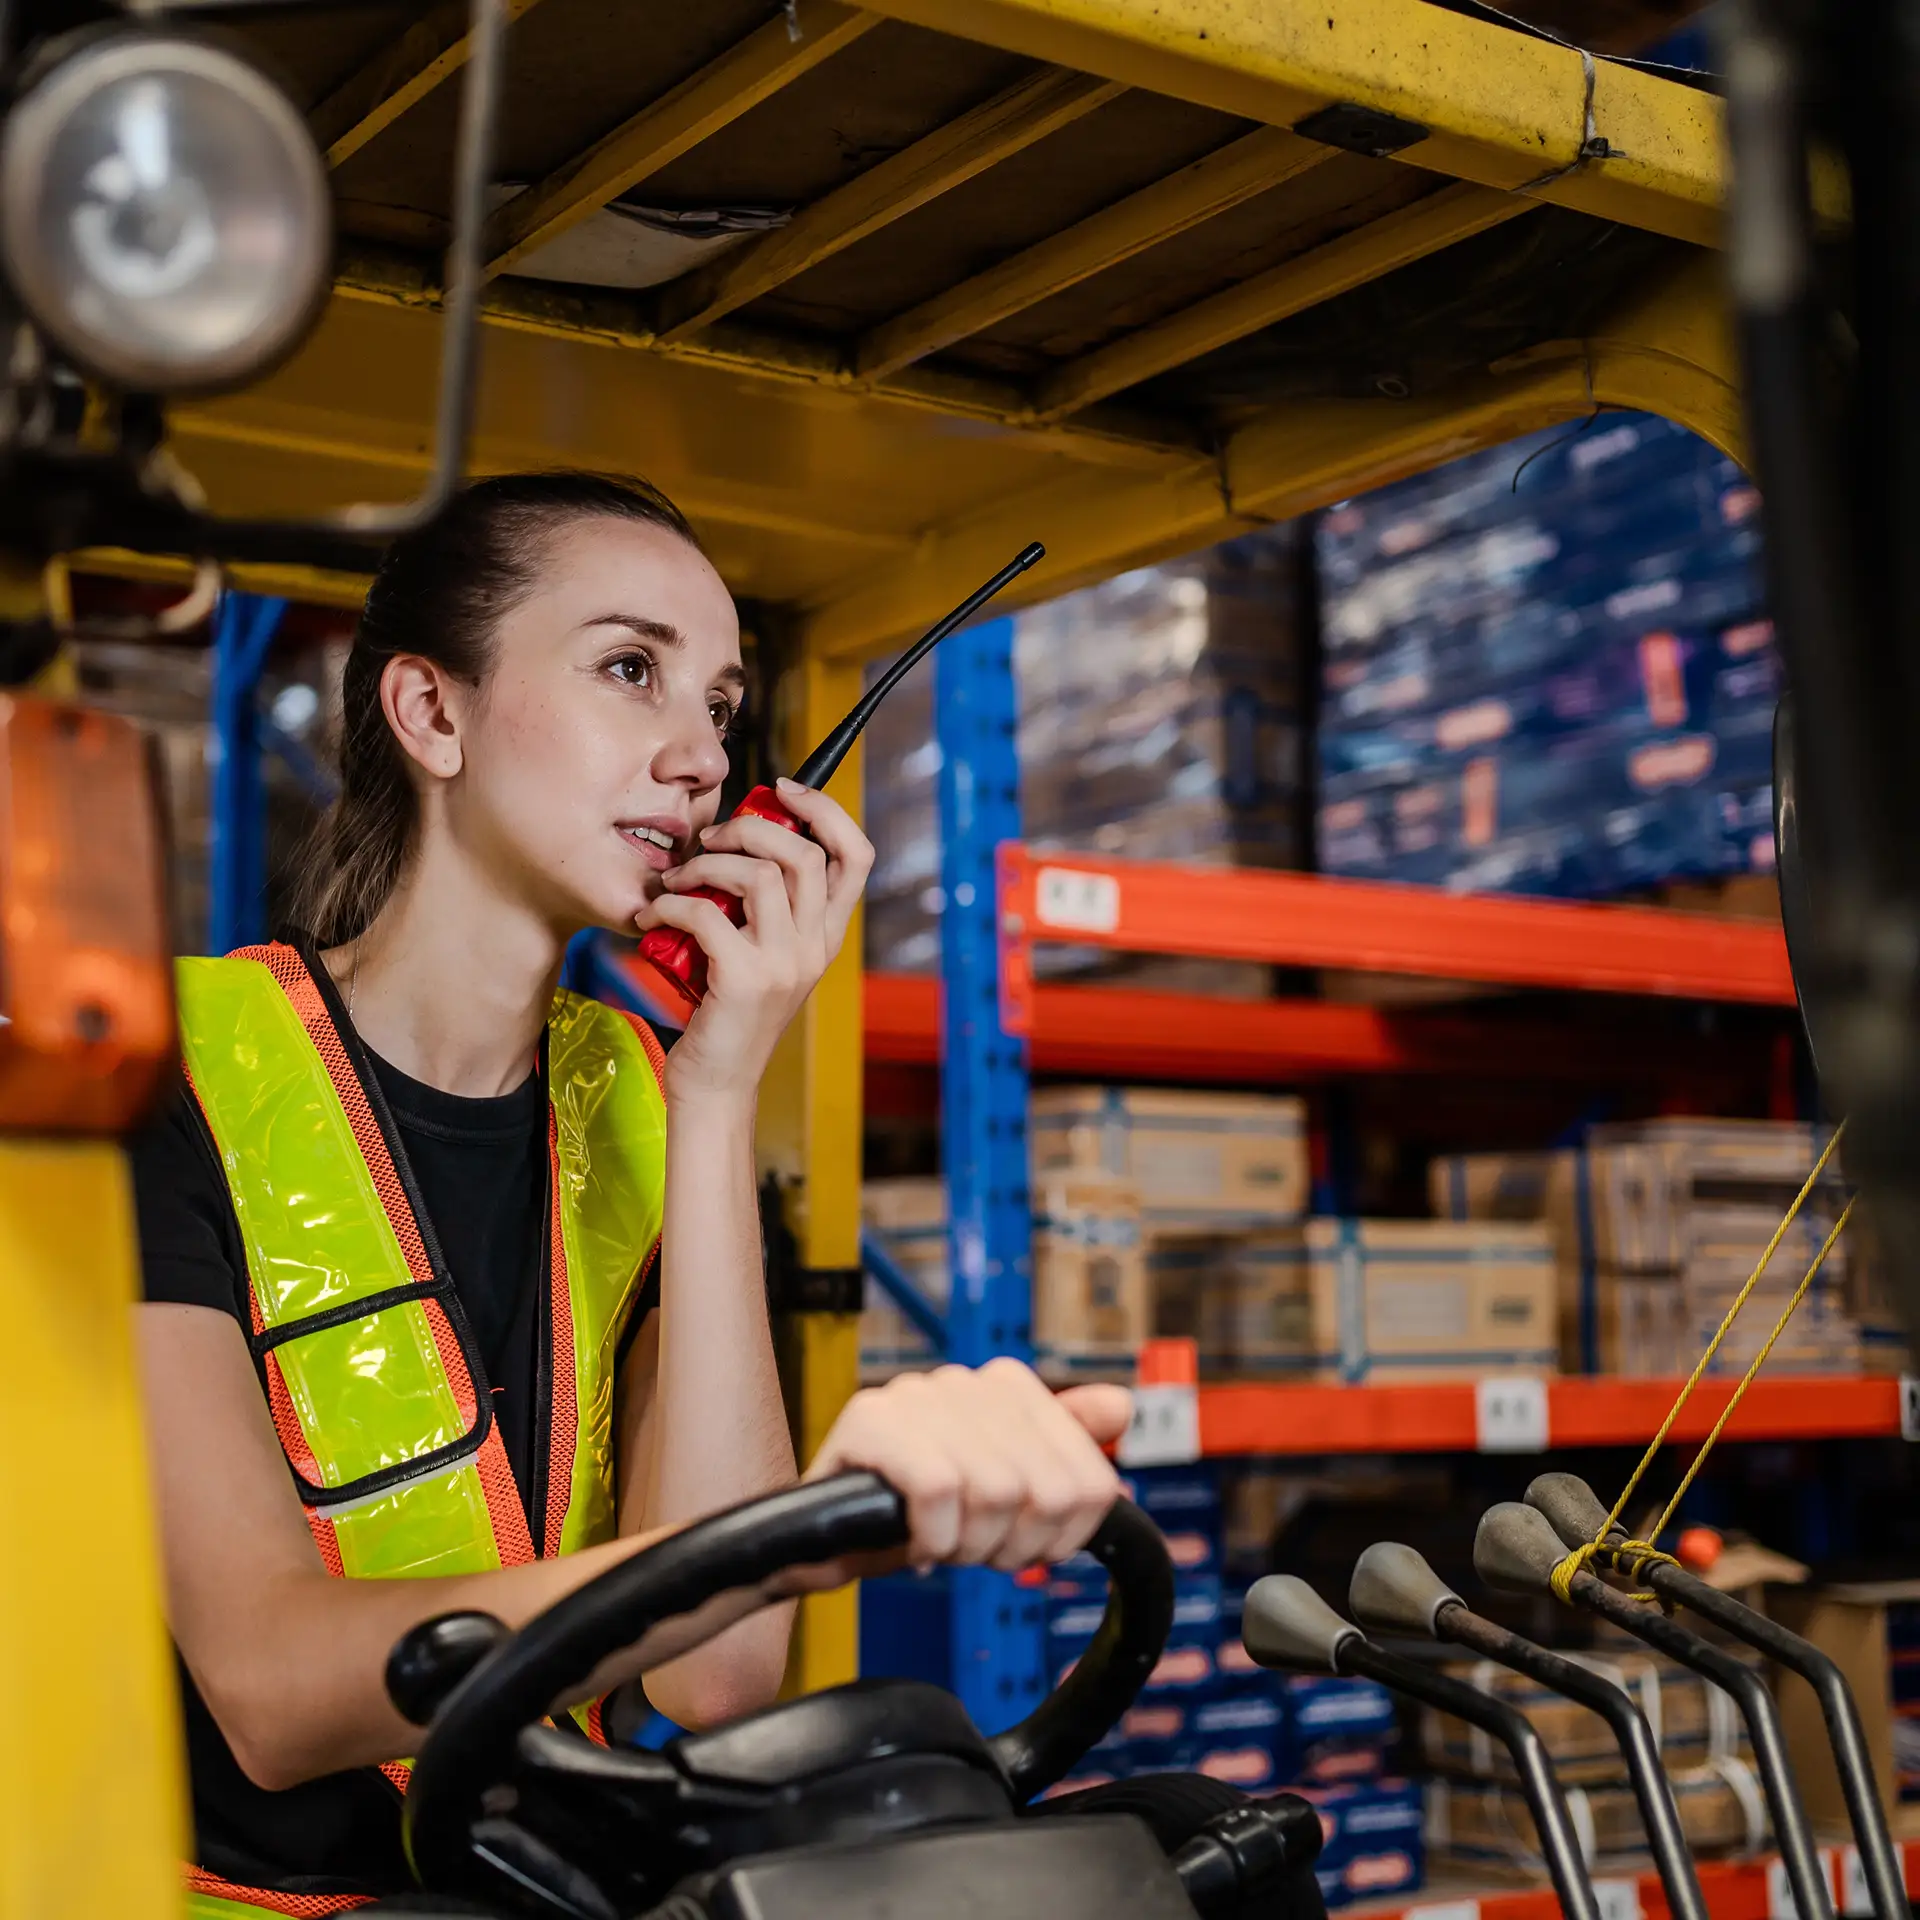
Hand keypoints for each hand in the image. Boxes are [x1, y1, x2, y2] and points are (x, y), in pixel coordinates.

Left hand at [636, 778, 872, 1100]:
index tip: (782, 790)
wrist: (715, 1086)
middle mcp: (815, 948)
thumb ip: (764, 908)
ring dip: (708, 865)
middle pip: (806, 853)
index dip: (826, 810)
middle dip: (751, 827)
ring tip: (677, 880)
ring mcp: (785, 965)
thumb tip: (736, 844)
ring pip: (762, 875)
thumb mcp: (762, 955)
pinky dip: (672, 906)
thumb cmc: (726, 1015)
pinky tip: (652, 917)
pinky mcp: (744, 981)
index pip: (856, 855)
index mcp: (825, 936)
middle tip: (711, 839)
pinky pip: (707, 914)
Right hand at [788, 1360, 1131, 1583]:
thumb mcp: (1003, 1487)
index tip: (1023, 1549)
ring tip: (941, 1544)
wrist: (821, 1536)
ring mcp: (916, 1395)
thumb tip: (1122, 1406)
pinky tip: (914, 1543)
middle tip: (974, 1553)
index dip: (1061, 1538)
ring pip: (997, 1492)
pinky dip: (932, 1536)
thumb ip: (1065, 1445)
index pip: (1088, 1479)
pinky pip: (938, 1492)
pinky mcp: (870, 1421)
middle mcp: (965, 1380)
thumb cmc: (916, 1512)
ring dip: (968, 1546)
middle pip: (1047, 1494)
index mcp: (1007, 1385)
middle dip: (1013, 1547)